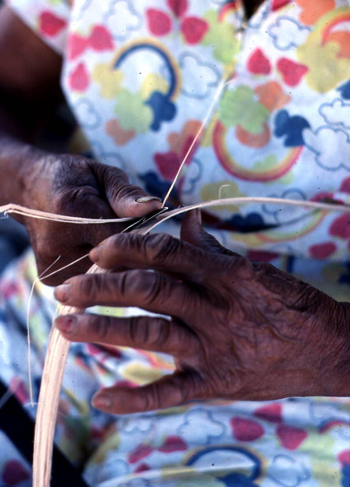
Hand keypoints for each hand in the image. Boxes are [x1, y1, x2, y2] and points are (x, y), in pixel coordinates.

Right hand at [19, 152, 160, 284]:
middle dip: (128, 251)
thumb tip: (155, 207)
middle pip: (112, 261)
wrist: (30, 189)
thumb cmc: (74, 178)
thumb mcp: (103, 174)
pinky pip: (87, 279)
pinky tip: (92, 252)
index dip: (140, 235)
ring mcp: (50, 264)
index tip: (148, 227)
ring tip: (106, 240)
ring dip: (113, 262)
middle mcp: (56, 242)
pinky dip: (97, 268)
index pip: (120, 237)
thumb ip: (126, 194)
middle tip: (129, 233)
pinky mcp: (49, 278)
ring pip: (102, 274)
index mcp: (71, 209)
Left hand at [54, 211, 349, 412]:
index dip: (126, 248)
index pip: (165, 252)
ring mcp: (215, 348)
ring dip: (102, 329)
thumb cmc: (290, 304)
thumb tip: (184, 220)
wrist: (328, 350)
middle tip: (64, 289)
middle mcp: (215, 308)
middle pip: (147, 290)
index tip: (97, 252)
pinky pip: (171, 393)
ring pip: (149, 334)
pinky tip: (103, 399)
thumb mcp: (255, 269)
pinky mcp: (217, 383)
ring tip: (66, 326)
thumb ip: (212, 247)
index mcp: (225, 274)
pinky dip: (135, 399)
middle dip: (100, 287)